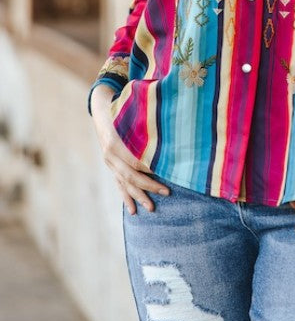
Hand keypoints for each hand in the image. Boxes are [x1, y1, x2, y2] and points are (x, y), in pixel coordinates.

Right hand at [90, 84, 169, 214]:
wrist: (102, 113)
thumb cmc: (122, 110)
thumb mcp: (131, 113)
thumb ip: (143, 123)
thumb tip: (166, 126)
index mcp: (114, 142)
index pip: (134, 160)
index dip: (149, 168)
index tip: (165, 173)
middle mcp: (110, 156)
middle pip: (130, 175)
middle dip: (149, 185)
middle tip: (166, 192)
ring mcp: (109, 164)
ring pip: (124, 183)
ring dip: (139, 196)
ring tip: (151, 208)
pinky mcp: (111, 168)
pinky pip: (119, 185)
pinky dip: (126, 198)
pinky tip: (133, 210)